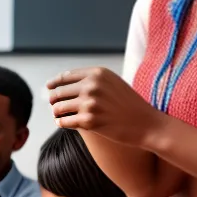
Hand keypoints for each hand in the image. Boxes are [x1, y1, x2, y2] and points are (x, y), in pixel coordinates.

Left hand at [47, 67, 163, 146]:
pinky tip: (63, 123)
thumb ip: (91, 80)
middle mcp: (92, 86)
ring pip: (57, 108)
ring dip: (56, 113)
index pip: (65, 77)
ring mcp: (90, 103)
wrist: (146, 123)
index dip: (54, 83)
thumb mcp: (112, 83)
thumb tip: (61, 84)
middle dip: (54, 100)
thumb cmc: (128, 104)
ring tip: (60, 116)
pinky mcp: (88, 121)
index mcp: (97, 73)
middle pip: (58, 92)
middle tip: (55, 106)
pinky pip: (63, 122)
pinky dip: (61, 123)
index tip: (49, 88)